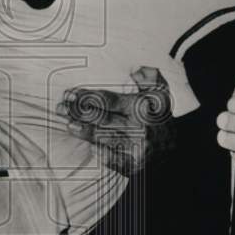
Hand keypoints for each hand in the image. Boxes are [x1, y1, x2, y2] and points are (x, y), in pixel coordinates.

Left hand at [58, 67, 174, 176]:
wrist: (172, 148)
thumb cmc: (159, 115)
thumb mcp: (160, 92)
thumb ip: (150, 78)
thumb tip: (137, 70)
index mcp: (142, 108)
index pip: (110, 101)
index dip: (88, 97)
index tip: (70, 94)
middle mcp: (139, 128)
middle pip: (103, 119)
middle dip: (80, 113)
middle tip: (61, 108)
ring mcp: (135, 148)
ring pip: (104, 138)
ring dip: (84, 132)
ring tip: (68, 124)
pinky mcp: (132, 164)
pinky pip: (112, 159)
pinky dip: (99, 152)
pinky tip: (87, 144)